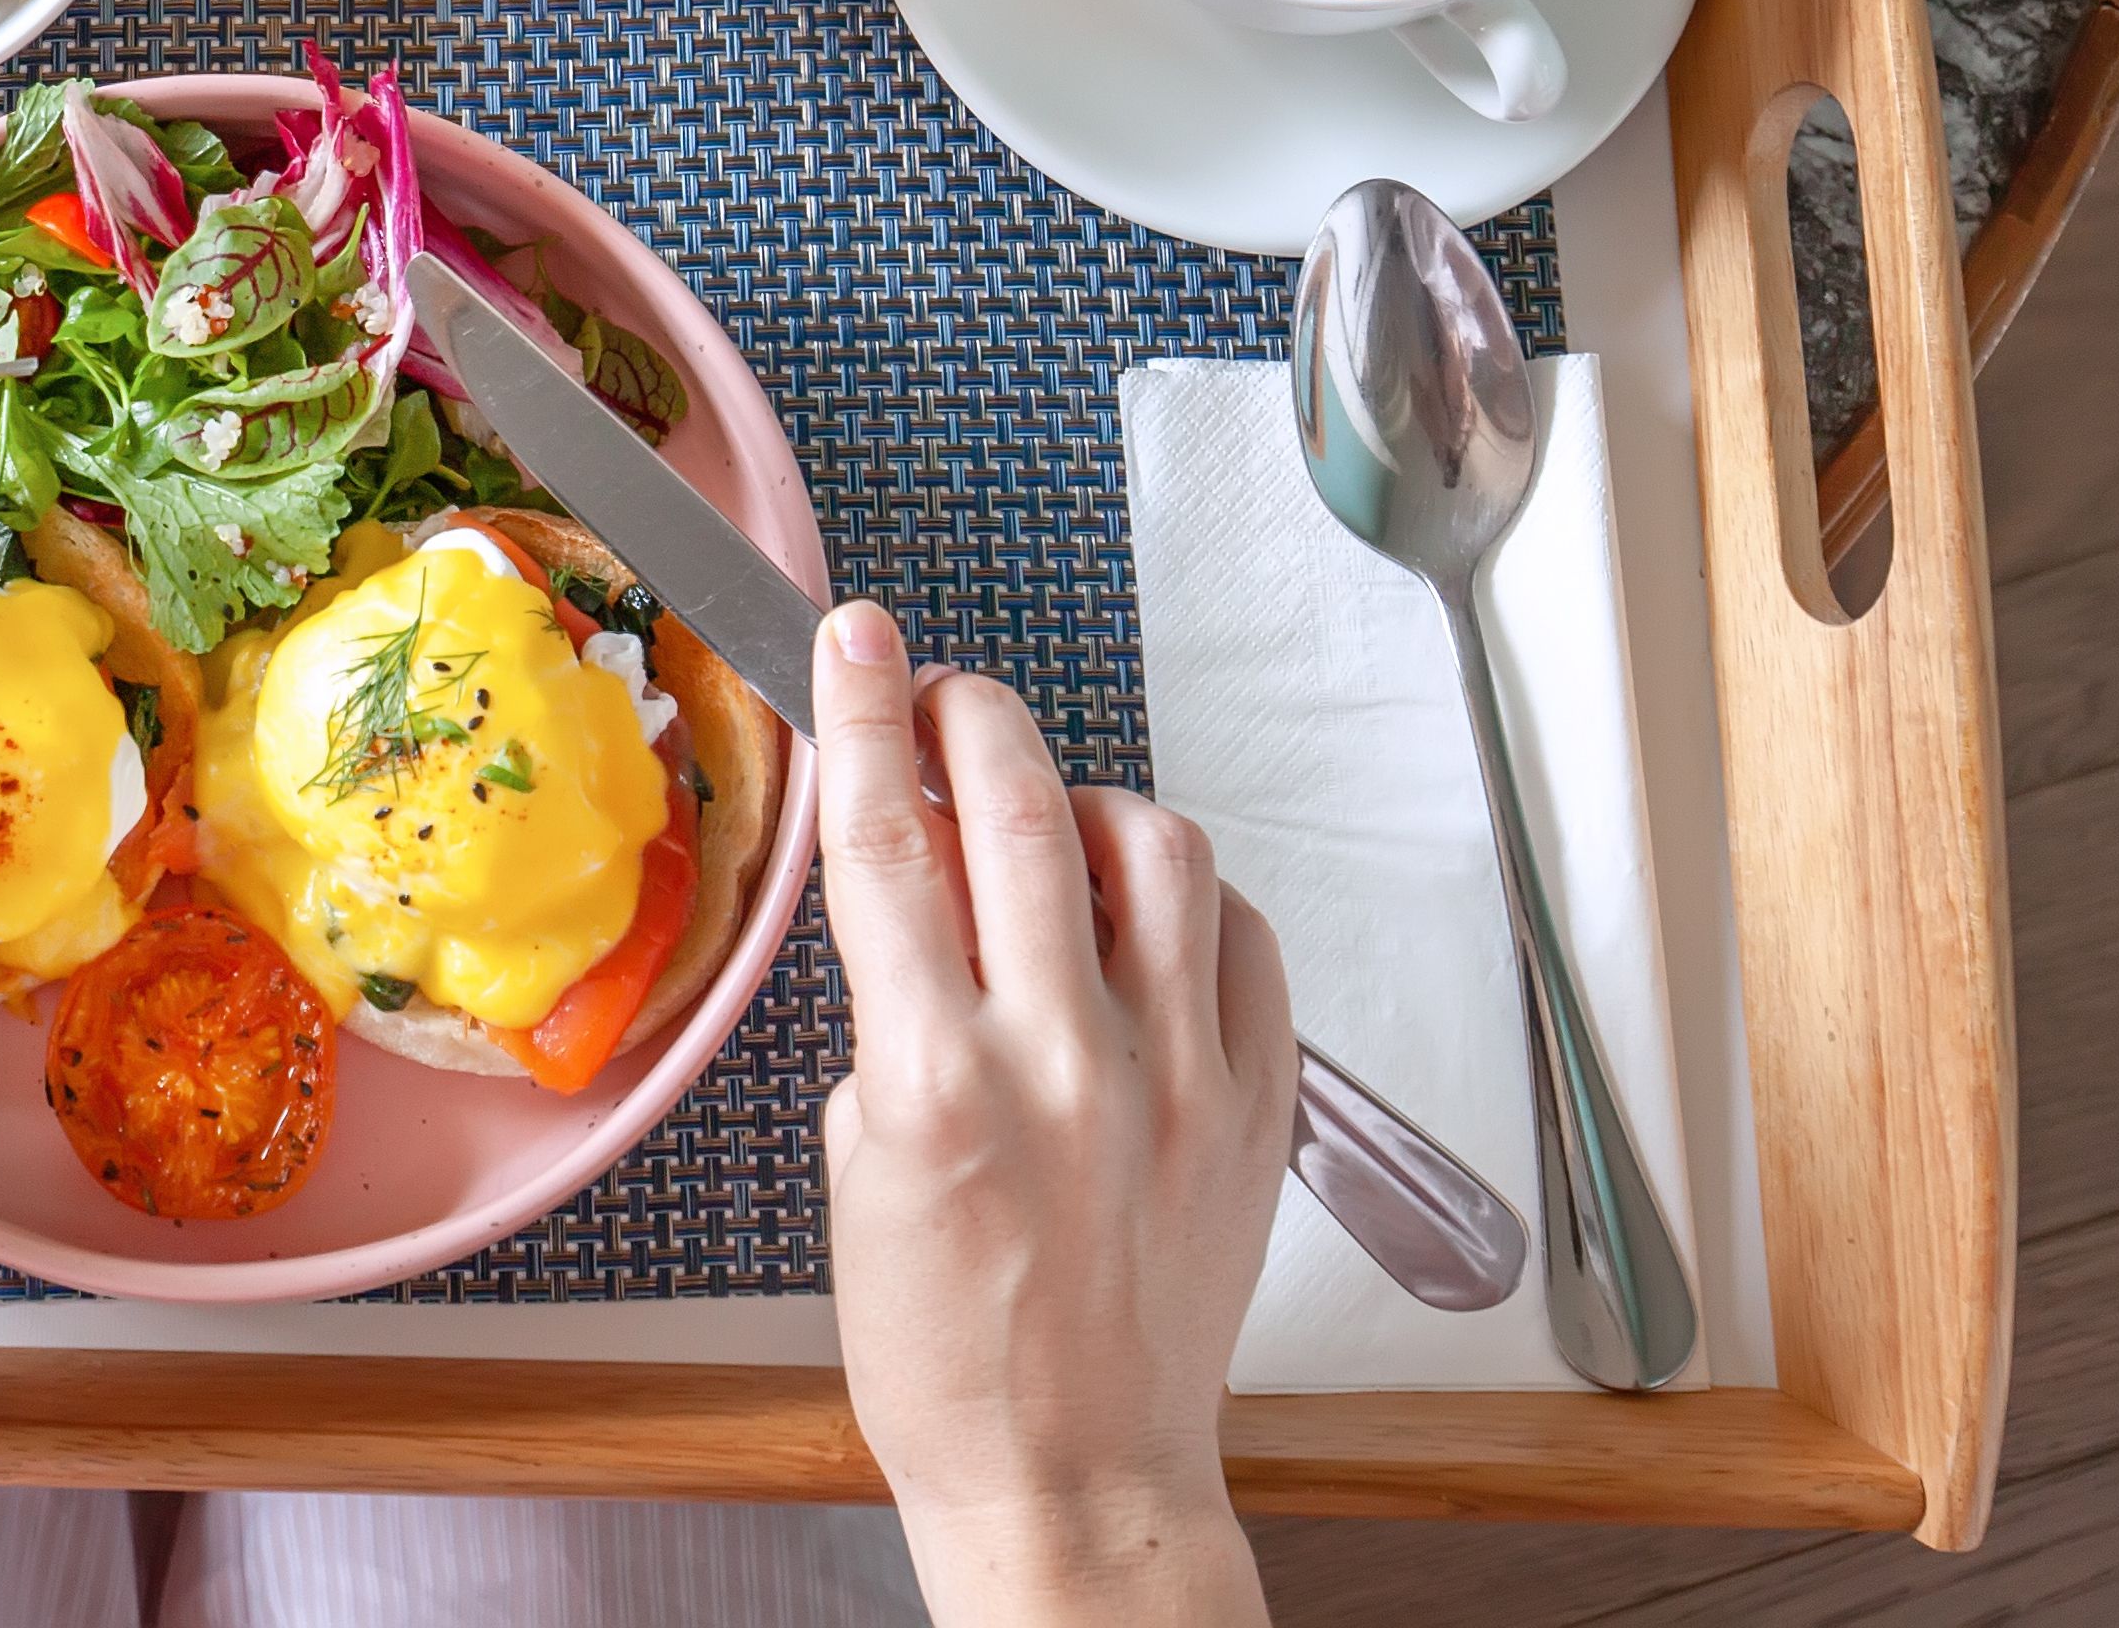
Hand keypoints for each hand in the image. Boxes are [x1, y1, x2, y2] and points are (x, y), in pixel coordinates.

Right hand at [810, 601, 1293, 1627]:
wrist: (1073, 1480)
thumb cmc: (947, 1357)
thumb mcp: (859, 1169)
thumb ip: (890, 1016)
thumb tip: (915, 894)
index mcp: (936, 1082)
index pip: (889, 842)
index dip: (865, 714)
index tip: (858, 638)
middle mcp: (1065, 1064)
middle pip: (1019, 806)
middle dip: (967, 714)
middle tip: (938, 698)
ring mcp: (1180, 1080)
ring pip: (1152, 846)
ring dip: (1081, 801)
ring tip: (1043, 828)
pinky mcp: (1259, 1108)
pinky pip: (1238, 937)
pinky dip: (1185, 901)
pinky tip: (1138, 924)